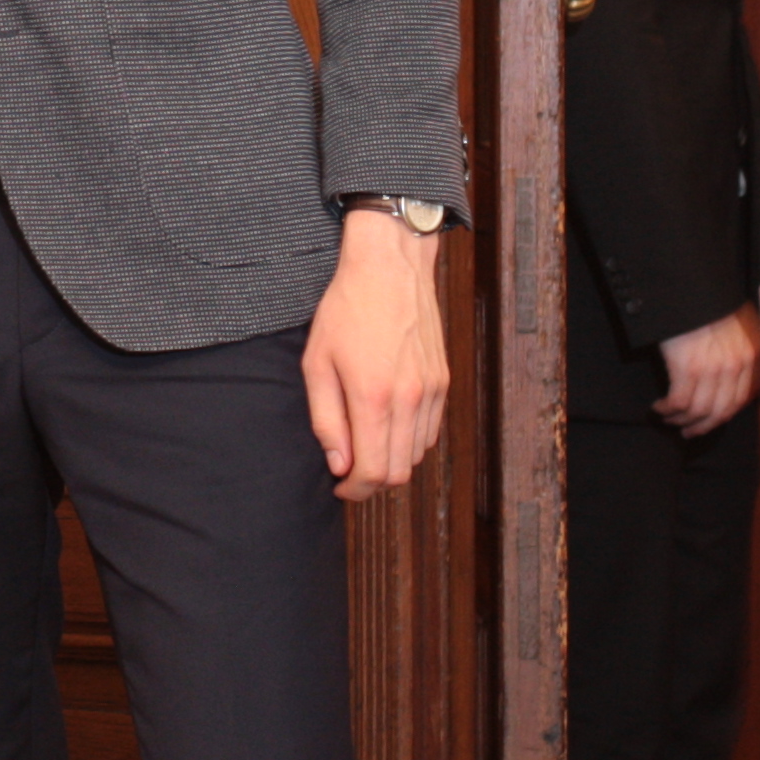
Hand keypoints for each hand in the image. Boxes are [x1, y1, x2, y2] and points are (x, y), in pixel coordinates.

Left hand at [303, 208, 450, 496]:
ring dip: (390, 460)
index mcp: (374, 398)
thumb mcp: (317, 362)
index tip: (338, 487)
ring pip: (416, 455)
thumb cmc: (346, 310)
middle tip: (347, 471)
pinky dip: (409, 440)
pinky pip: (430, 431)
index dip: (354, 490)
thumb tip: (338, 463)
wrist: (389, 270)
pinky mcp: (442, 382)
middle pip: (398, 472)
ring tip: (363, 444)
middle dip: (371, 482)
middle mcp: (410, 400)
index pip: (373, 472)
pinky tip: (386, 423)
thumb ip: (326, 419)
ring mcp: (432, 392)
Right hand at [654, 303, 759, 435]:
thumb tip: (727, 373)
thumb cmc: (705, 301)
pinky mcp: (688, 367)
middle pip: (722, 411)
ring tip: (668, 419)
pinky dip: (667, 409)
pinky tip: (658, 407)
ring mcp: (713, 368)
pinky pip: (679, 402)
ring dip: (682, 421)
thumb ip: (737, 348)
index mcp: (751, 356)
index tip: (708, 420)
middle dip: (703, 426)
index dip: (722, 415)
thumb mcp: (734, 323)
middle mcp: (737, 366)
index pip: (740, 399)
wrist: (688, 284)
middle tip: (689, 431)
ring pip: (699, 411)